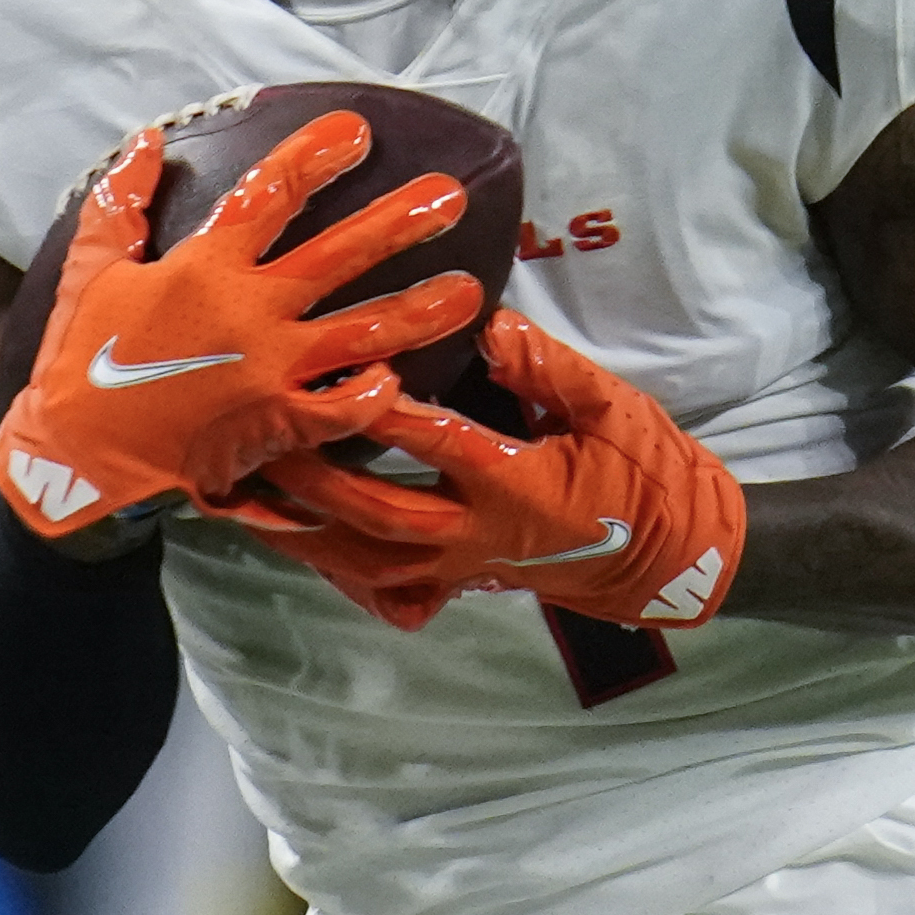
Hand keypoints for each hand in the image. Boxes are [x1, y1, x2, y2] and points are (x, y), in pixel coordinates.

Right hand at [0, 114, 484, 540]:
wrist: (74, 456)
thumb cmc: (80, 363)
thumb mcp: (90, 273)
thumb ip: (122, 205)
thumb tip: (144, 142)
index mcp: (203, 267)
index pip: (268, 195)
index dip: (314, 157)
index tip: (358, 131)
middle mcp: (246, 311)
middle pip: (337, 256)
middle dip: (398, 224)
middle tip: (450, 196)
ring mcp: (267, 370)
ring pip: (361, 334)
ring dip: (419, 312)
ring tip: (469, 293)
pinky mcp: (275, 425)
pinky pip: (341, 410)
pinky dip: (373, 398)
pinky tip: (402, 382)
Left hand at [220, 309, 746, 629]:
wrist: (666, 555)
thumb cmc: (643, 471)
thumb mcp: (613, 409)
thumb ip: (551, 368)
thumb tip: (492, 326)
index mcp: (517, 485)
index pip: (435, 443)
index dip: (382, 410)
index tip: (334, 369)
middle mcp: (478, 535)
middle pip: (377, 513)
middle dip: (314, 477)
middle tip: (260, 436)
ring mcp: (463, 567)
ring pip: (366, 562)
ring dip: (304, 530)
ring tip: (248, 493)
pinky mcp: (458, 582)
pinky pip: (383, 588)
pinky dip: (333, 567)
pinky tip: (290, 539)